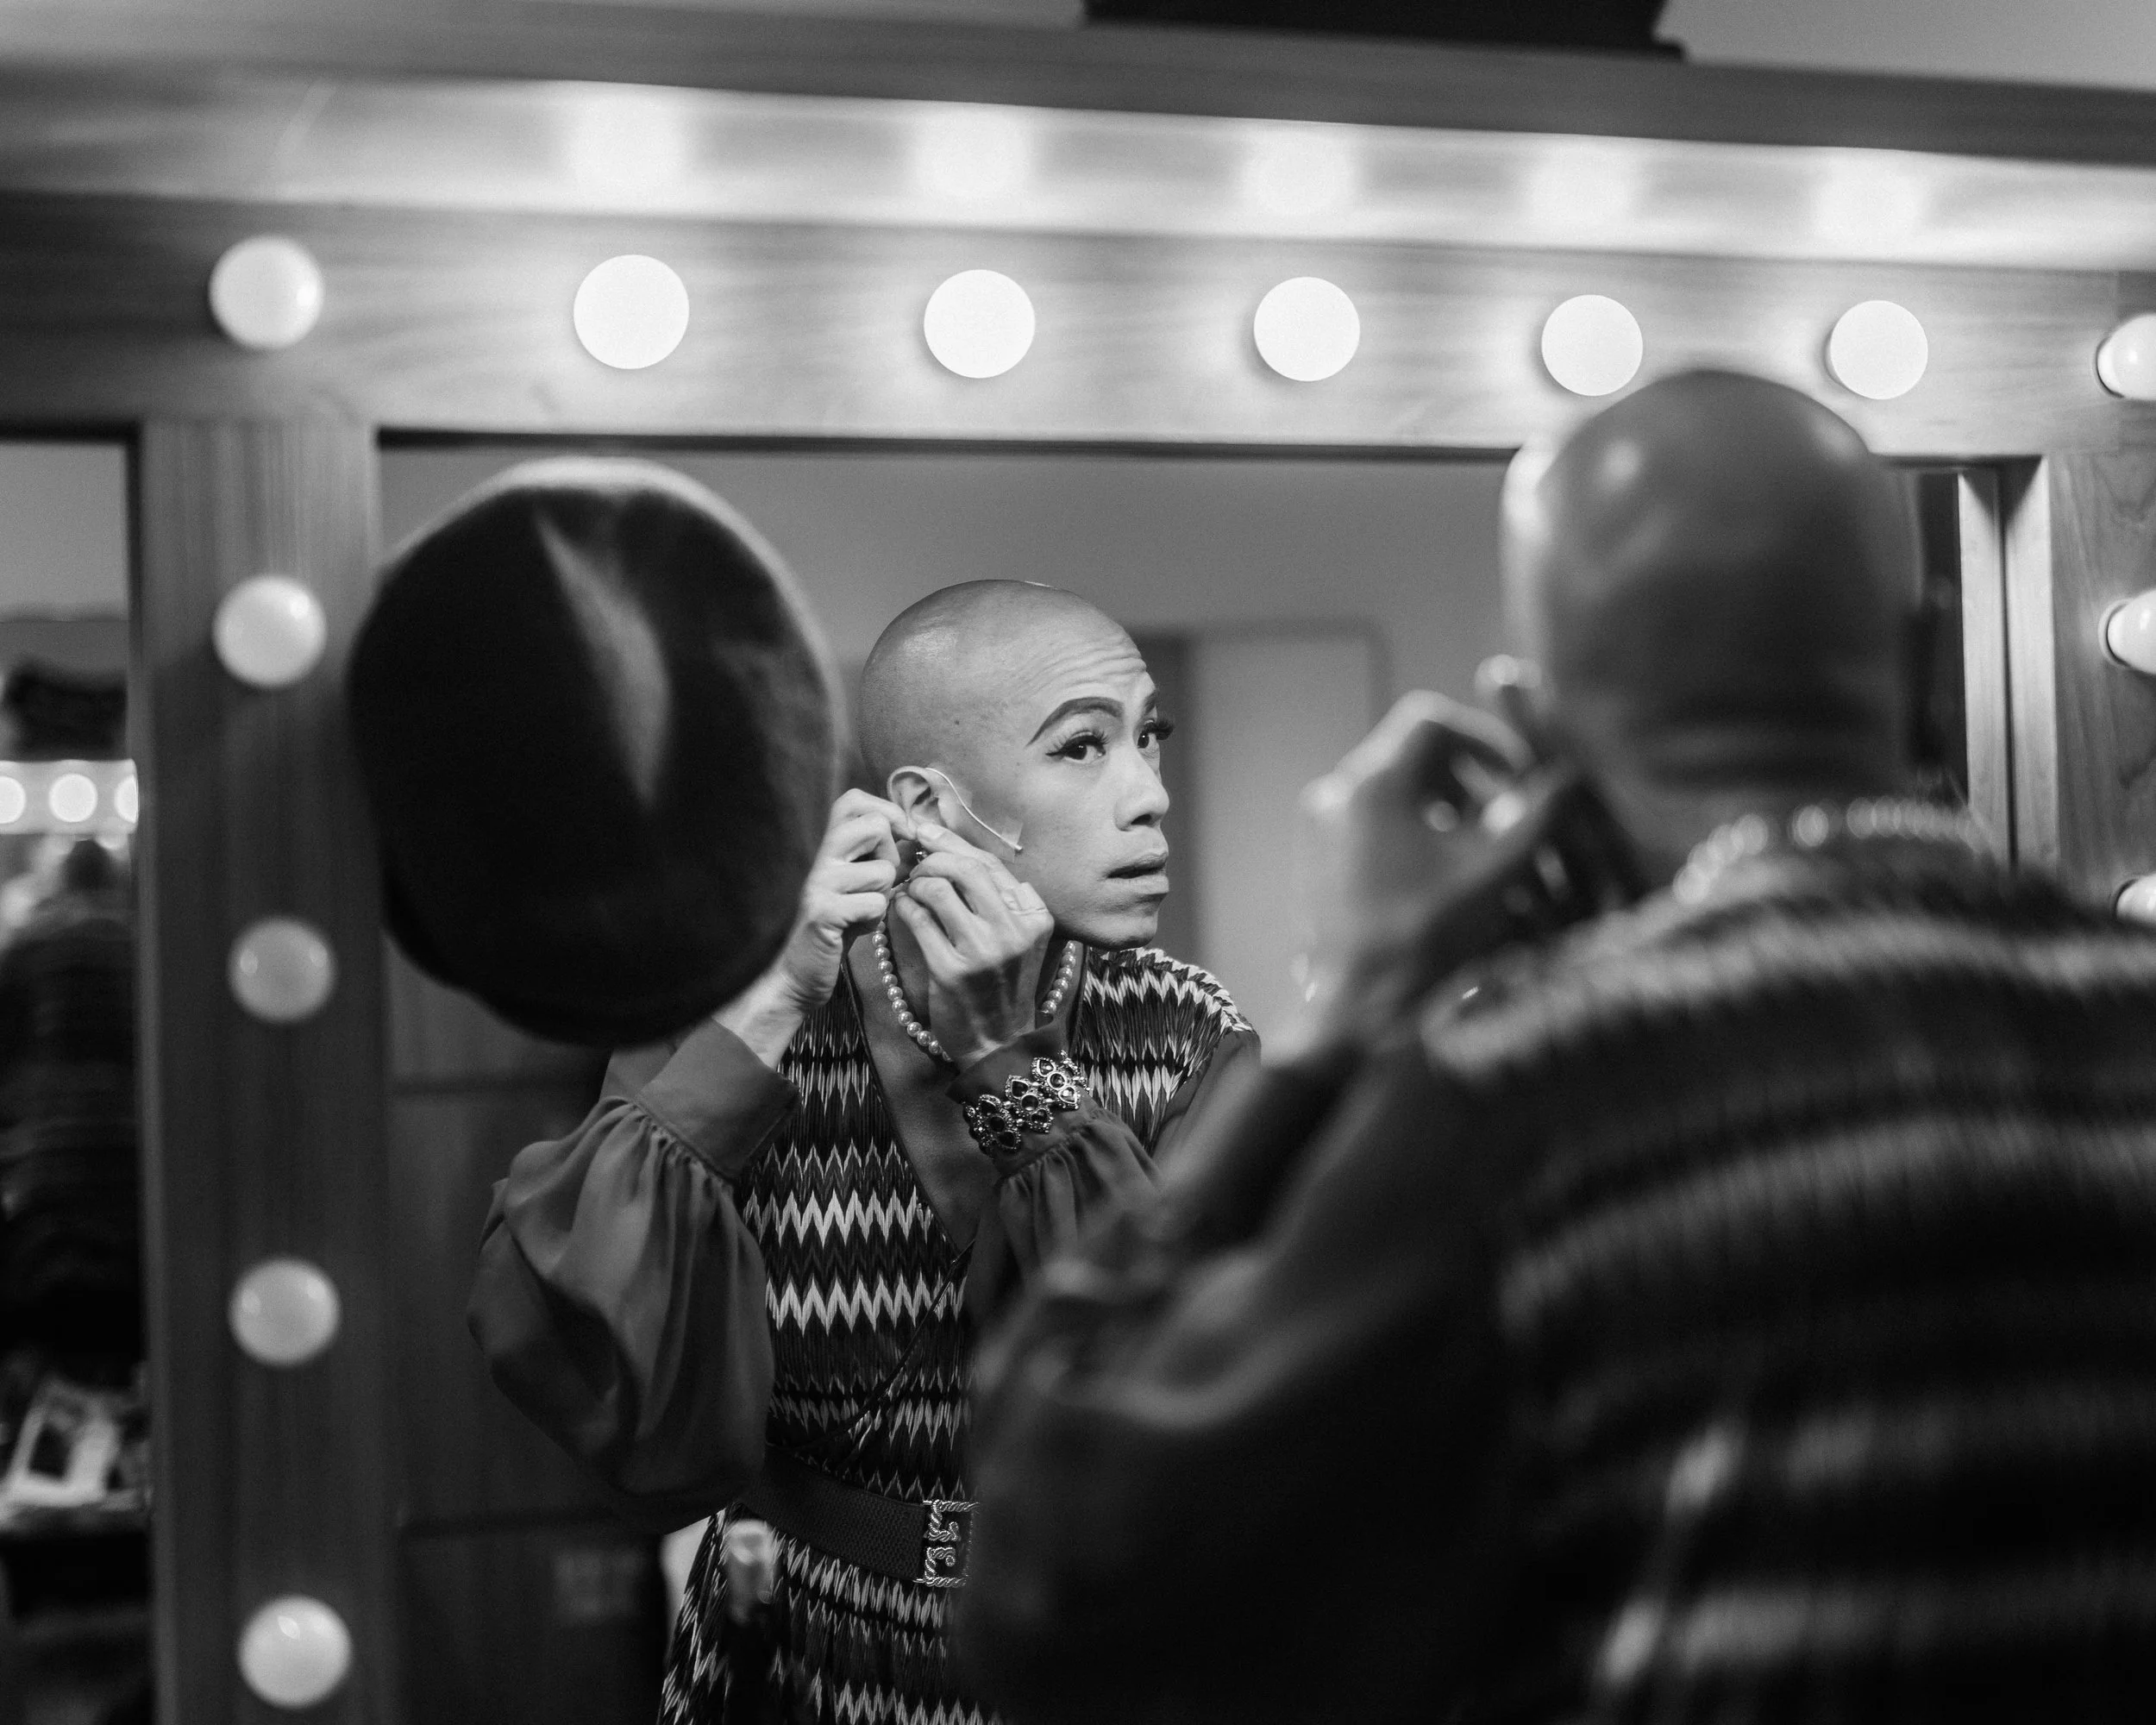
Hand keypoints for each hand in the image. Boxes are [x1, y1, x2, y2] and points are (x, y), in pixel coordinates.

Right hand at [718, 790, 909, 1065]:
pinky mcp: (823, 911)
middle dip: (891, 856)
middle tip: (876, 883)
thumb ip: (870, 853)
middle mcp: (811, 853)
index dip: (887, 813)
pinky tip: (851, 930)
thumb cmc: (826, 927)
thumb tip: (914, 830)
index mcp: (815, 841)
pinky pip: (877, 904)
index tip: (901, 838)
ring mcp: (815, 880)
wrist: (788, 975)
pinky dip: (873, 921)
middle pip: (876, 826)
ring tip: (856, 913)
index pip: (855, 800)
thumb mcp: (845, 881)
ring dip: (881, 896)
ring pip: (883, 870)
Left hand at [890, 822, 1054, 1068]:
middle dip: (932, 858)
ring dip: (915, 882)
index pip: (991, 865)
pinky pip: (918, 919)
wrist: (997, 1044)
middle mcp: (1014, 930)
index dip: (954, 844)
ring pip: (938, 889)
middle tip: (915, 863)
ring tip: (909, 889)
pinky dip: (904, 906)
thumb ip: (1000, 900)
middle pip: (965, 869)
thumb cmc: (1001, 986)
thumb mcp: (1019, 940)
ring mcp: (984, 951)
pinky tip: (901, 908)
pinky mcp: (952, 970)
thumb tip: (957, 851)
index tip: (928, 832)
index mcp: (1035, 917)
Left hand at [1280, 691, 1625, 1060]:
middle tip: (1503, 819)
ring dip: (1442, 814)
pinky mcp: (1316, 865)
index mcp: (1373, 784)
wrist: (1357, 1010)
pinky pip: (1370, 830)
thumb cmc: (1425, 937)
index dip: (1481, 740)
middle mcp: (1335, 796)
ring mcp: (1319, 832)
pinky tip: (1444, 883)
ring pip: (1393, 797)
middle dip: (1466, 783)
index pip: (1430, 722)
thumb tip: (1569, 778)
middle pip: (1411, 759)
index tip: (1514, 776)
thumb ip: (1535, 817)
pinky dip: (1413, 841)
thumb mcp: (1493, 871)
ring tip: (1480, 856)